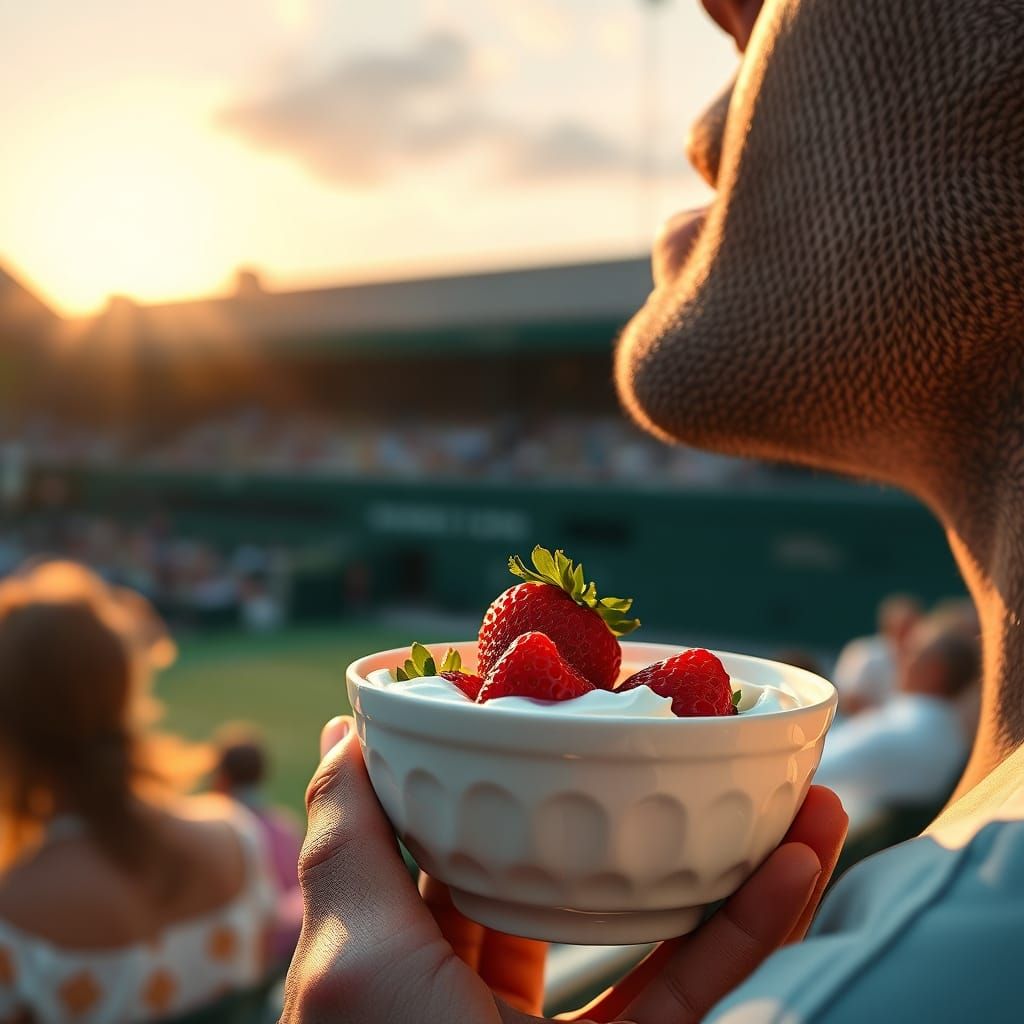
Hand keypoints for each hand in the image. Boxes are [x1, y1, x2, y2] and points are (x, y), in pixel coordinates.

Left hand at [282, 717, 846, 1022]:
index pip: (470, 839)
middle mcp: (492, 993)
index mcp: (417, 958)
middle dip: (640, 806)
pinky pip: (701, 990)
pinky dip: (754, 929)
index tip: (572, 702)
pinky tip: (802, 859)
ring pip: (658, 929)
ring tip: (792, 791)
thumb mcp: (350, 951)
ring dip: (733, 861)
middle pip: (579, 873)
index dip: (518, 770)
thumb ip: (346, 838)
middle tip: (695, 737)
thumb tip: (342, 729)